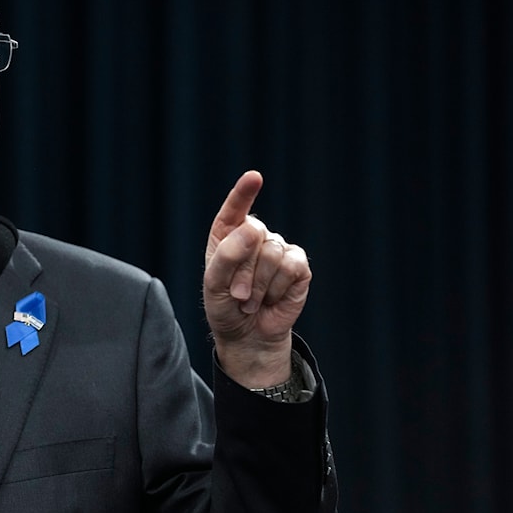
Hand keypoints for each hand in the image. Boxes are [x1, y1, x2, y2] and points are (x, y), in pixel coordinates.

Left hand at [203, 171, 311, 386]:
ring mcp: (279, 248)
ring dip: (259, 285)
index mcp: (227, 233)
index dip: (244, 193)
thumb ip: (227, 255)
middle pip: (254, 236)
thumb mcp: (214, 284)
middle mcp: (254, 235)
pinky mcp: (299, 266)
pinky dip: (279, 288)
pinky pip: (293, 267)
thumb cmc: (224, 306)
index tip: (254, 177)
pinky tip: (272, 298)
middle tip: (237, 294)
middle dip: (243, 271)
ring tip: (252, 299)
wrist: (248, 335)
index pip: (235, 209)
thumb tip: (254, 228)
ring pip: (273, 254)